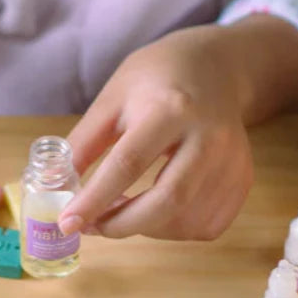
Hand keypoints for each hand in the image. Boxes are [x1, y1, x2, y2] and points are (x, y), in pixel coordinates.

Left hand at [58, 26, 253, 240]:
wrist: (216, 67)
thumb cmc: (156, 79)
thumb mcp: (112, 98)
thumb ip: (84, 143)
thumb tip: (54, 186)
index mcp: (170, 108)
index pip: (128, 163)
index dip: (95, 199)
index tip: (67, 222)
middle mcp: (209, 136)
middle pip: (168, 200)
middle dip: (122, 225)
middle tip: (93, 227)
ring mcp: (232, 160)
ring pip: (187, 220)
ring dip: (146, 229)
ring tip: (122, 211)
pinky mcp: (243, 179)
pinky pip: (207, 225)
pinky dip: (174, 230)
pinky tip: (156, 210)